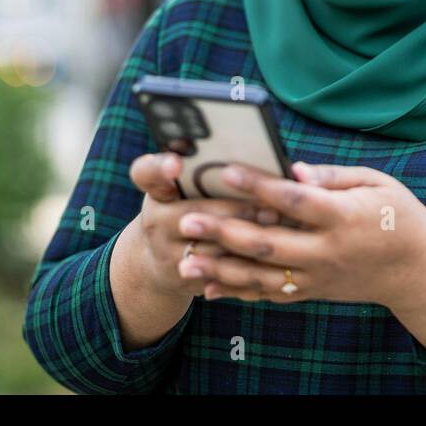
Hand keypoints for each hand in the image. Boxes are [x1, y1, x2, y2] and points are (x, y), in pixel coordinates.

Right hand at [126, 142, 282, 298]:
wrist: (160, 261)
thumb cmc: (187, 207)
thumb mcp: (185, 187)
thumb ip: (206, 168)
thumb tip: (253, 148)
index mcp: (157, 190)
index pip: (147, 172)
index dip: (160, 167)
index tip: (177, 163)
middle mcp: (156, 220)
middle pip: (193, 212)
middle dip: (234, 209)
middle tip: (269, 204)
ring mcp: (168, 253)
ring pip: (211, 247)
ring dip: (247, 237)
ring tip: (278, 225)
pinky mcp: (187, 277)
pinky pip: (221, 273)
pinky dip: (248, 262)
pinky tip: (273, 253)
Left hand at [174, 160, 425, 309]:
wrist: (418, 270)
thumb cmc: (398, 216)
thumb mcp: (377, 183)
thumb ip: (333, 176)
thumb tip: (295, 170)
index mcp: (343, 217)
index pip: (293, 201)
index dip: (259, 185)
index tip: (226, 170)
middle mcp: (327, 251)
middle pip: (269, 244)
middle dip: (224, 232)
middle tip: (188, 219)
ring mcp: (318, 277)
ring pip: (262, 277)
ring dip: (221, 269)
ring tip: (186, 260)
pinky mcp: (313, 292)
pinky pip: (271, 294)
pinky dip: (238, 292)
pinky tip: (208, 287)